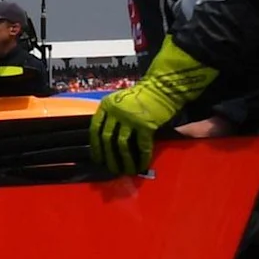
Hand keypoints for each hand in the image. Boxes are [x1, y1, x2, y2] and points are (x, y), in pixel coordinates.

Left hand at [90, 41, 218, 177]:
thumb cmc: (142, 95)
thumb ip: (112, 115)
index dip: (95, 145)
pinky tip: (141, 165)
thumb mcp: (120, 100)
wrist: (162, 87)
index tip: (97, 157)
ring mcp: (130, 118)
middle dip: (108, 156)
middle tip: (110, 168)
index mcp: (107, 105)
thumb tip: (107, 138)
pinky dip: (142, 157)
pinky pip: (142, 146)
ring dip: (123, 160)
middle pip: (107, 138)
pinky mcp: (146, 125)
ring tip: (125, 170)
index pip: (95, 128)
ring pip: (122, 144)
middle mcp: (116, 112)